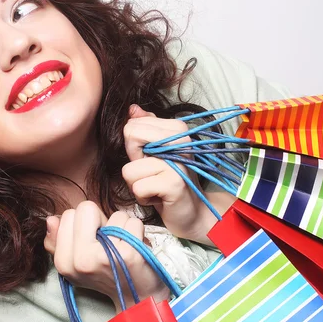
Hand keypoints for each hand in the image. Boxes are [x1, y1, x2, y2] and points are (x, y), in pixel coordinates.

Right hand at [44, 201, 169, 311]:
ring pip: (114, 214)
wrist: (136, 298)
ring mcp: (105, 257)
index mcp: (64, 262)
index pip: (68, 214)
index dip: (83, 224)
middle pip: (87, 208)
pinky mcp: (129, 254)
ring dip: (121, 226)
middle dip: (100, 220)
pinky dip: (136, 231)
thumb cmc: (106, 273)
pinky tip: (134, 247)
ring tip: (121, 246)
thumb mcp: (75, 262)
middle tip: (107, 241)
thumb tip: (50, 219)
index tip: (91, 241)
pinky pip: (132, 221)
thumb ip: (58, 240)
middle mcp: (81, 260)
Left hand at [122, 104, 231, 243]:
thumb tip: (132, 109)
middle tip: (152, 174)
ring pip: (129, 170)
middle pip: (130, 138)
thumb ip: (145, 129)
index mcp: (176, 128)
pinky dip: (143, 198)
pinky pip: (137, 188)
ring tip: (156, 187)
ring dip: (137, 185)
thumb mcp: (155, 153)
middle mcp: (180, 140)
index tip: (150, 160)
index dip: (134, 147)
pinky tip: (159, 198)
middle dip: (133, 163)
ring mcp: (178, 161)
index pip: (132, 126)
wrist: (192, 212)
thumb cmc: (169, 181)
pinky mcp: (174, 183)